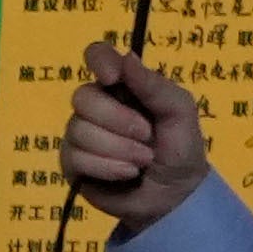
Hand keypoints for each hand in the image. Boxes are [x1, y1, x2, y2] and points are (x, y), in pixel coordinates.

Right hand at [59, 38, 209, 231]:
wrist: (175, 195)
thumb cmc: (180, 148)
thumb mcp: (179, 112)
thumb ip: (154, 85)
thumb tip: (126, 57)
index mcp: (122, 86)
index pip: (97, 56)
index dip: (99, 62)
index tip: (112, 79)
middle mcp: (96, 106)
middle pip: (83, 97)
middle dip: (118, 120)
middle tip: (146, 136)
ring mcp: (80, 135)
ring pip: (80, 131)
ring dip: (118, 149)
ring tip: (142, 161)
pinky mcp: (72, 164)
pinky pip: (76, 157)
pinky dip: (107, 167)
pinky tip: (126, 174)